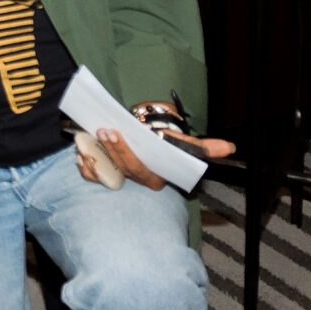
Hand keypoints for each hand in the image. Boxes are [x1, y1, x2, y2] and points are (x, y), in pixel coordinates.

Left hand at [84, 125, 234, 191]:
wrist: (152, 148)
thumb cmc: (168, 146)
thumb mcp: (185, 145)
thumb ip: (205, 148)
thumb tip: (230, 147)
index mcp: (156, 178)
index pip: (139, 168)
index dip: (124, 152)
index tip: (115, 132)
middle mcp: (136, 182)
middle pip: (119, 167)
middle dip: (110, 147)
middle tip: (103, 128)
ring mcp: (120, 179)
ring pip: (104, 172)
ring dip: (94, 157)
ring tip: (87, 140)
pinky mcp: (106, 176)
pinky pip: (93, 176)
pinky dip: (85, 167)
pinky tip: (80, 154)